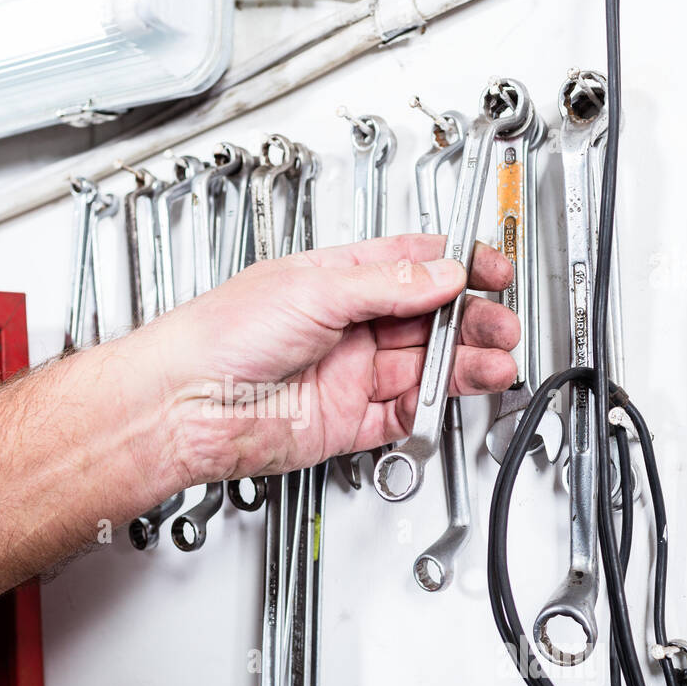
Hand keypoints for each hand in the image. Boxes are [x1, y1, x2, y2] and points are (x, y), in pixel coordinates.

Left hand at [131, 233, 518, 484]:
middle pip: (428, 317)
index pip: (411, 265)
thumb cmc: (219, 336)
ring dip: (465, 361)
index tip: (490, 268)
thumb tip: (442, 273)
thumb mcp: (311, 289)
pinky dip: (436, 403)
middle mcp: (345, 326)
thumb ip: (385, 285)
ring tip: (497, 359)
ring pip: (424, 365)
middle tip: (500, 322)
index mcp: (334, 280)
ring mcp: (349, 374)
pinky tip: (459, 390)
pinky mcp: (348, 420)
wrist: (186, 405)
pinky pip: (405, 411)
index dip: (456, 265)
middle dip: (470, 318)